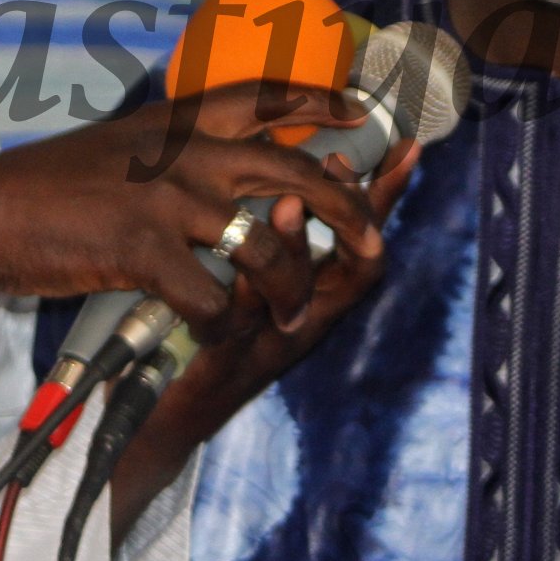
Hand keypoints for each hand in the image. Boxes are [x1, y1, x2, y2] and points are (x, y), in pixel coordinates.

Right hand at [0, 80, 388, 336]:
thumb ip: (173, 144)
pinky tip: (215, 333)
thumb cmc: (49, 185)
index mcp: (179, 122)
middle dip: (347, 209)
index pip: (266, 94)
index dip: (320, 98)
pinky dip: (223, 325)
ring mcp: (168, 199)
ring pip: (267, 245)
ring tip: (293, 315)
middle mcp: (185, 152)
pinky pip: (213, 300)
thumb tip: (219, 152)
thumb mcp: (122, 143)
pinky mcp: (144, 251)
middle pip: (295, 170)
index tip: (357, 109)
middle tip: (372, 241)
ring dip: (290, 289)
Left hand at [104, 137, 418, 535]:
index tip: (402, 148)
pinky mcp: (223, 367)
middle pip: (356, 265)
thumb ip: (263, 227)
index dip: (385, 191)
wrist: (157, 413)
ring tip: (289, 203)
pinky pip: (239, 327)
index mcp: (308, 289)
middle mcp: (303, 318)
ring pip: (299, 295)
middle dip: (359, 210)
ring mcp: (266, 344)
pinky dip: (240, 296)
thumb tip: (277, 164)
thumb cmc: (201, 334)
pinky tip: (229, 271)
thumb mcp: (236, 271)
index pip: (360, 233)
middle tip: (342, 164)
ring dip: (295, 248)